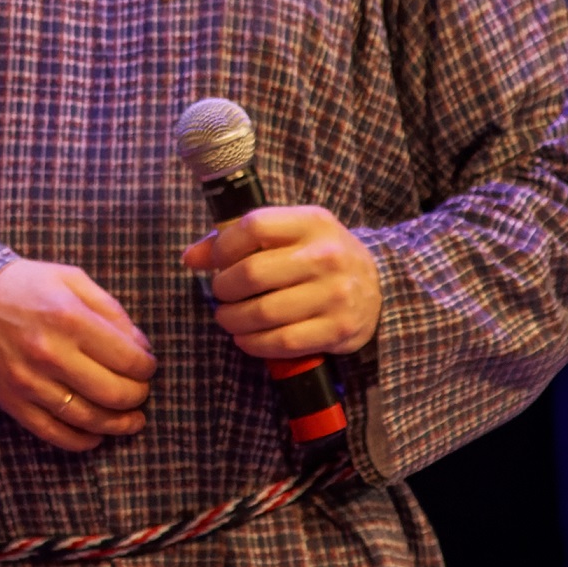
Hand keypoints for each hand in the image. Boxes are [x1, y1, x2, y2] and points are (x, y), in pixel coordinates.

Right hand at [0, 257, 157, 451]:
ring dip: (119, 424)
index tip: (146, 365)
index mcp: (69, 319)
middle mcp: (51, 354)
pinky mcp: (12, 402)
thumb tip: (140, 346)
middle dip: (138, 396)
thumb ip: (110, 309)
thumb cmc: (22, 285)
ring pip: (89, 419)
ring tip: (132, 420)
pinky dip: (82, 441)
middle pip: (114, 393)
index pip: (128, 359)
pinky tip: (96, 434)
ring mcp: (30, 383)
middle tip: (140, 391)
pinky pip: (54, 433)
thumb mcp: (70, 278)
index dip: (147, 367)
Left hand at [180, 205, 381, 361]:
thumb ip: (237, 239)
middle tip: (221, 293)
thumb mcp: (289, 235)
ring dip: (232, 320)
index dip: (223, 246)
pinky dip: (253, 344)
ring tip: (227, 318)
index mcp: (312, 222)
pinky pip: (281, 343)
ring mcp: (335, 294)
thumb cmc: (318, 256)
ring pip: (262, 312)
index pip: (253, 226)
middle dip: (224, 288)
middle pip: (252, 273)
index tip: (217, 261)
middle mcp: (326, 256)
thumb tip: (190, 258)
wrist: (377, 287)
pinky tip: (245, 338)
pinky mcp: (337, 329)